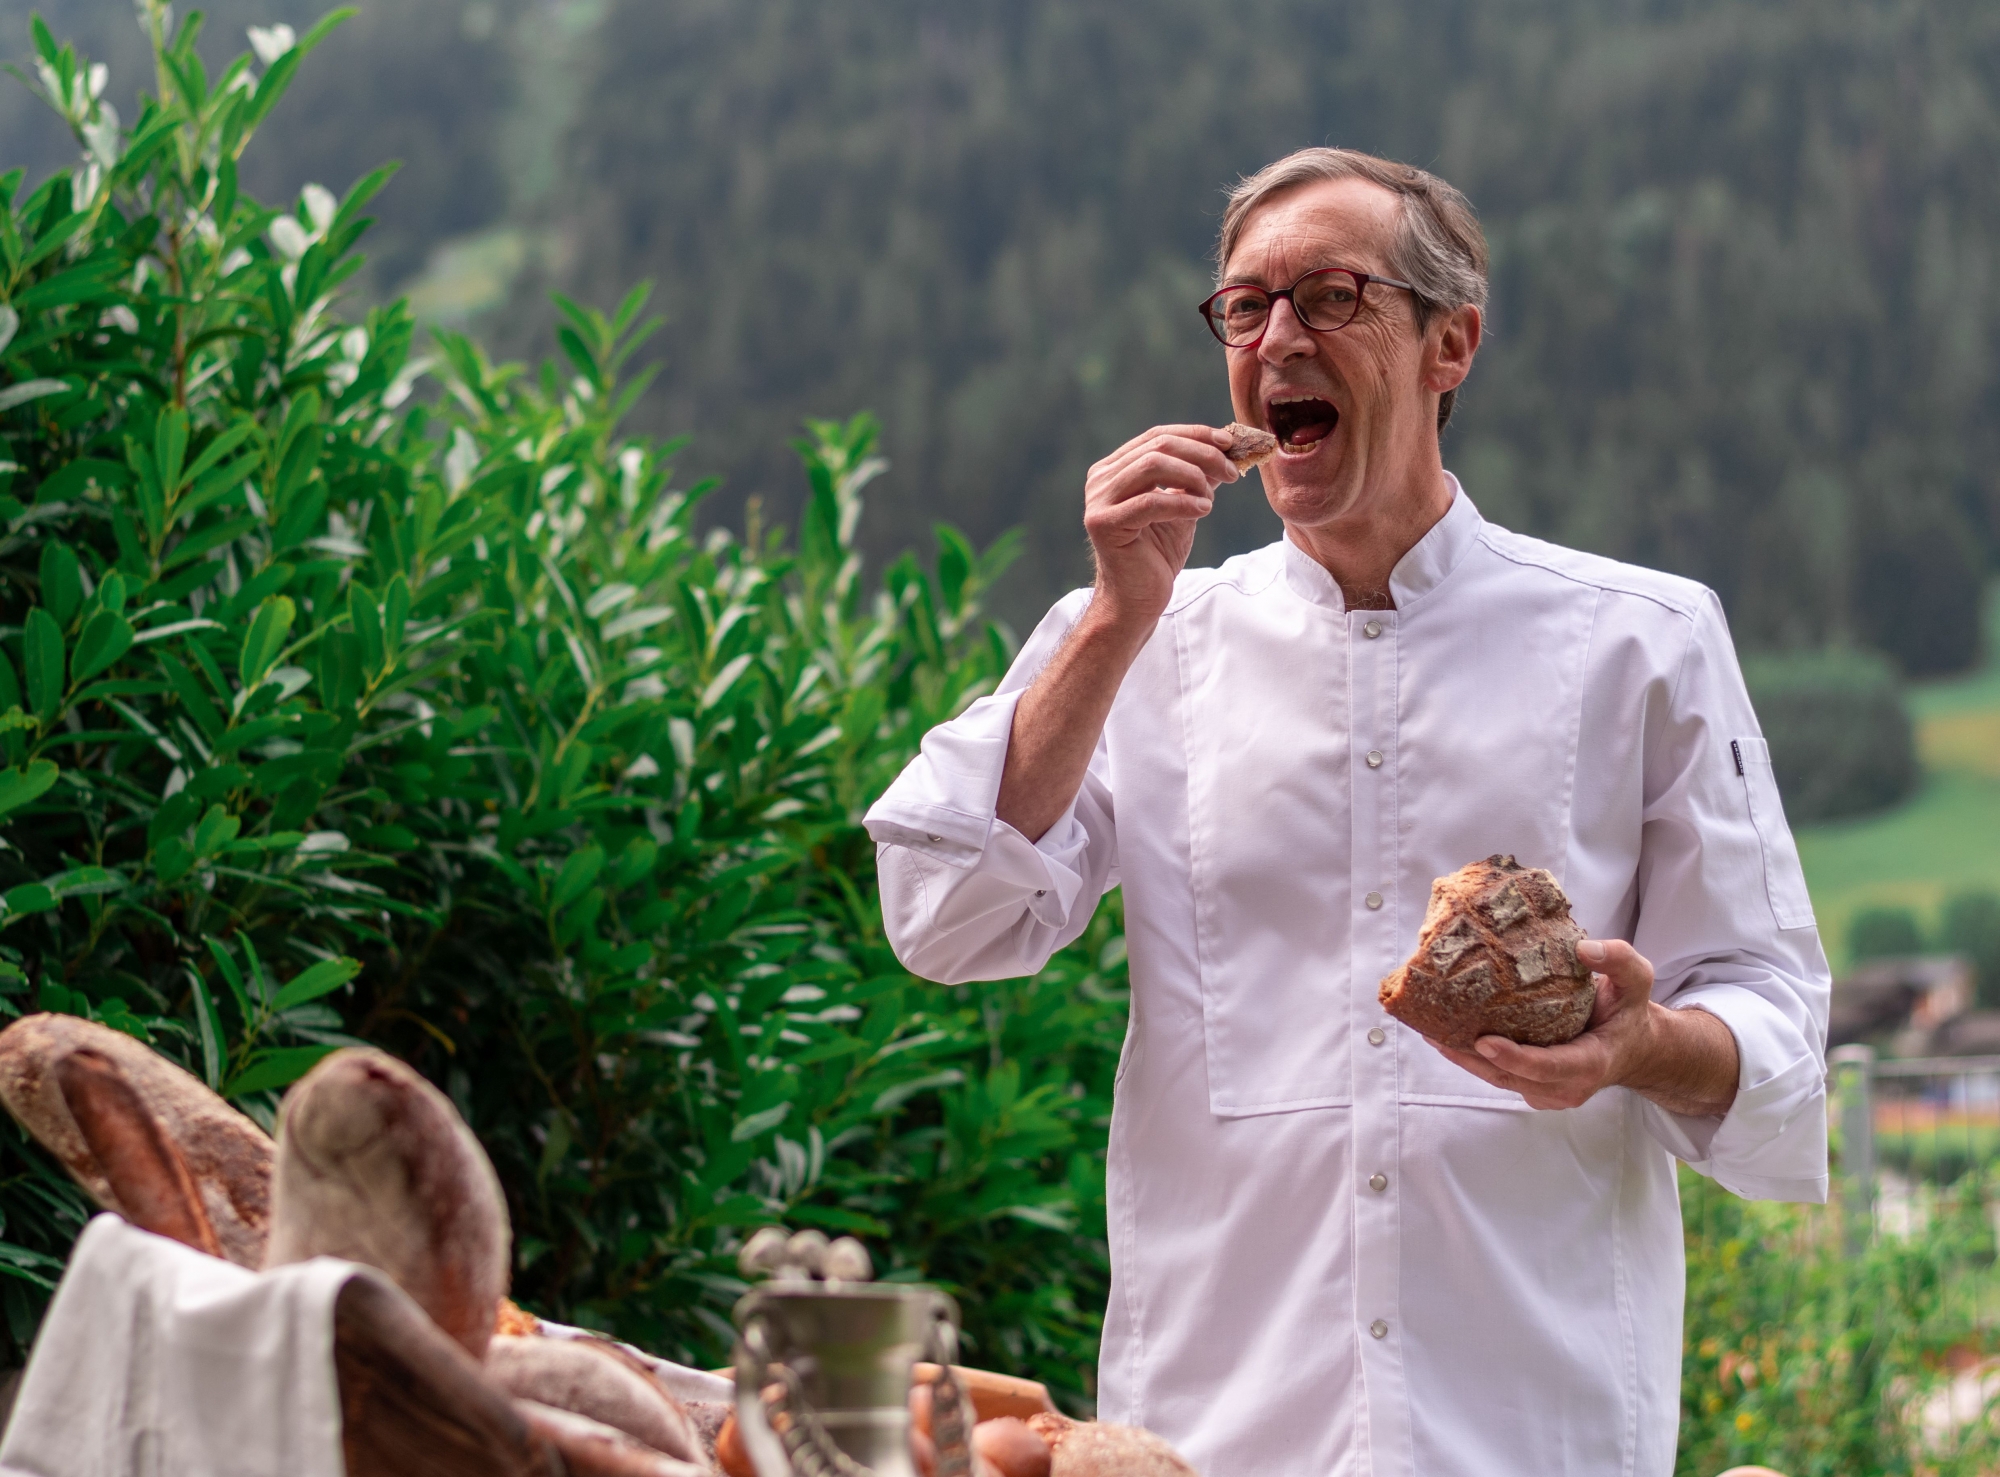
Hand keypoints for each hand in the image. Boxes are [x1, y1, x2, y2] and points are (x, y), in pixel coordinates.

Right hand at [1082, 424, 1238, 623]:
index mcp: (1115, 469)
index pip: (1157, 436)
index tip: (1229, 443)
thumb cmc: (1157, 555)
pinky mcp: (1104, 524)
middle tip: (1232, 472)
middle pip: (1157, 446)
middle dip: (1202, 454)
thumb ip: (1197, 477)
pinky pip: (1150, 501)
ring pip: (1152, 465)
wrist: (1137, 600)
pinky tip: (1203, 510)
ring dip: (1193, 477)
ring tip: (1211, 499)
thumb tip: (1226, 448)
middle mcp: (1101, 480)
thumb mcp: (1184, 507)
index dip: (1196, 434)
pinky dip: (1183, 502)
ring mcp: (1099, 501)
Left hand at [1425, 938, 1739, 1116]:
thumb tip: (1583, 948)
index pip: (1549, 1067)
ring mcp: (1545, 1091)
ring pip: (1495, 1078)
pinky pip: (1495, 1074)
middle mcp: (1565, 1085)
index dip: (1516, 1058)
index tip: (1484, 1041)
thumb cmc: (1628, 1011)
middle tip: (1433, 1028)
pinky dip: (1468, 1056)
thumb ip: (1618, 960)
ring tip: (1426, 1028)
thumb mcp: (1636, 981)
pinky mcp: (1530, 1087)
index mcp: (1591, 1063)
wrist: (1633, 1047)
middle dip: (1469, 1057)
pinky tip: (1442, 1031)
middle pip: (1510, 1076)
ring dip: (1459, 1057)